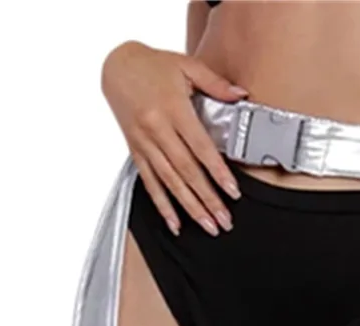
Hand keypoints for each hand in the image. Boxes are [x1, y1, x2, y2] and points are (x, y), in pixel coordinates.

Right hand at [101, 42, 247, 235]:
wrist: (117, 66)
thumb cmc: (154, 66)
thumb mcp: (187, 65)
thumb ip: (215, 83)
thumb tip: (241, 96)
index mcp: (173, 109)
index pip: (200, 147)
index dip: (217, 172)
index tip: (232, 192)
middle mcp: (157, 129)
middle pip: (186, 171)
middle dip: (207, 199)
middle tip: (224, 220)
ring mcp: (144, 143)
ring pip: (169, 182)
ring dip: (189, 207)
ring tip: (207, 226)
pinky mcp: (136, 151)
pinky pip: (149, 183)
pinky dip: (162, 206)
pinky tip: (175, 224)